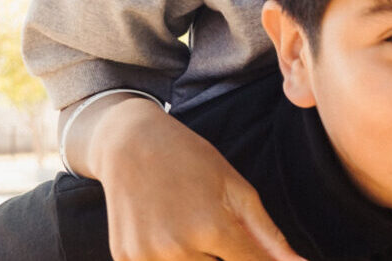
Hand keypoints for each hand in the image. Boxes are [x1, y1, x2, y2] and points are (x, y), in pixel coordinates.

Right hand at [87, 96, 304, 260]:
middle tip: (212, 224)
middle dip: (226, 256)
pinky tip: (167, 231)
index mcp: (212, 228)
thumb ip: (268, 235)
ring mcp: (145, 256)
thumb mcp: (237, 190)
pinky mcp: (124, 258)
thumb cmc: (192, 161)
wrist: (129, 143)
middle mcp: (177, 247)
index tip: (262, 256)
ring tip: (189, 226)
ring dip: (199, 257)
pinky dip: (170, 258)